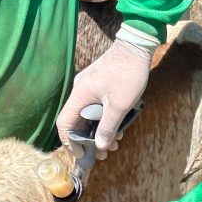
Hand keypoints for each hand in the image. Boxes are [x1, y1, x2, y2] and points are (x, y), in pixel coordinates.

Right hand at [57, 26, 155, 150]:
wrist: (137, 46)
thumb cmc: (127, 74)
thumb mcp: (119, 105)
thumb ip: (108, 127)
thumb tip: (100, 146)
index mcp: (79, 95)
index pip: (64, 124)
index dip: (70, 142)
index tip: (82, 154)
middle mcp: (80, 92)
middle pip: (77, 122)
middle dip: (90, 140)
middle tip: (104, 153)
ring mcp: (89, 87)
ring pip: (89, 116)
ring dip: (100, 130)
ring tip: (116, 142)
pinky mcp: (99, 85)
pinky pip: (96, 107)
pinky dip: (105, 119)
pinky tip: (119, 127)